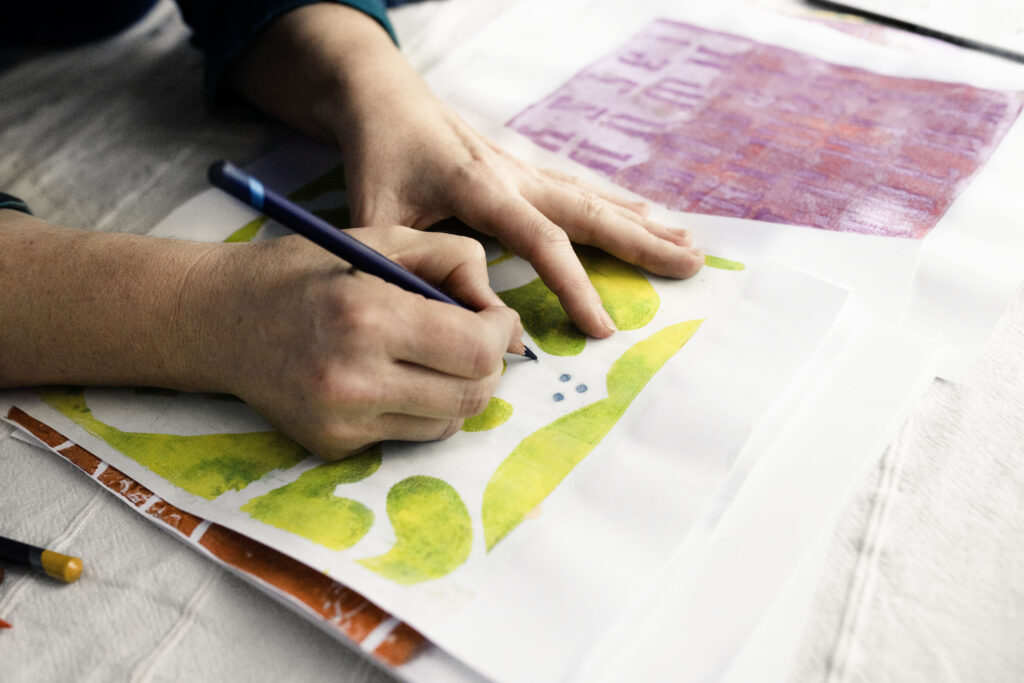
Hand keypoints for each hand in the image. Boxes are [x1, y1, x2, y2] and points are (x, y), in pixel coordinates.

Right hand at [190, 227, 521, 459]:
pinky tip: (390, 377)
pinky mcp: (333, 448)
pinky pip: (409, 436)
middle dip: (488, 364)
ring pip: (449, 423)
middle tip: (473, 338)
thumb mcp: (380, 239)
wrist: (219, 320)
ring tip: (430, 355)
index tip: (494, 316)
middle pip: (473, 395)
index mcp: (368, 317)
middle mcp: (354, 380)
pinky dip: (419, 409)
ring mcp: (342, 422)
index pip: (476, 349)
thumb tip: (503, 315)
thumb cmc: (305, 271)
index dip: (501, 331)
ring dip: (458, 389)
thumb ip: (453, 261)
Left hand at [231, 4, 704, 339]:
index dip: (575, 285)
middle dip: (643, 241)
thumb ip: (403, 263)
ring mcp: (525, 167)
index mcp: (481, 187)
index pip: (541, 240)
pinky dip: (619, 204)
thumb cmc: (379, 153)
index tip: (602, 328)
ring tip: (689, 244)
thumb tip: (440, 316)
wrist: (383, 94)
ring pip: (594, 197)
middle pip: (590, 210)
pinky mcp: (524, 167)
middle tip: (693, 264)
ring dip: (642, 221)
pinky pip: (581, 189)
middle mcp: (515, 174)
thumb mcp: (375, 210)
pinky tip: (645, 213)